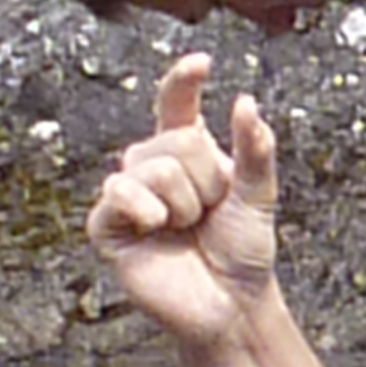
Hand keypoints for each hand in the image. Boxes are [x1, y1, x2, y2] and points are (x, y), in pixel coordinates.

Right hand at [86, 52, 281, 350]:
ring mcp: (128, 195)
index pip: (175, 104)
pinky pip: (120, 193)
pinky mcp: (108, 225)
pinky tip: (159, 228)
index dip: (183, 80)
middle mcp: (153, 167)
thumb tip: (245, 102)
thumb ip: (254, 150)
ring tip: (188, 229)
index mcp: (187, 153)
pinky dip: (148, 209)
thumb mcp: (257, 195)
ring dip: (185, 203)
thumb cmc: (242, 251)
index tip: (203, 63)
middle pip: (176, 140)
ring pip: (155, 166)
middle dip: (206, 180)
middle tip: (209, 214)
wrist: (230, 303)